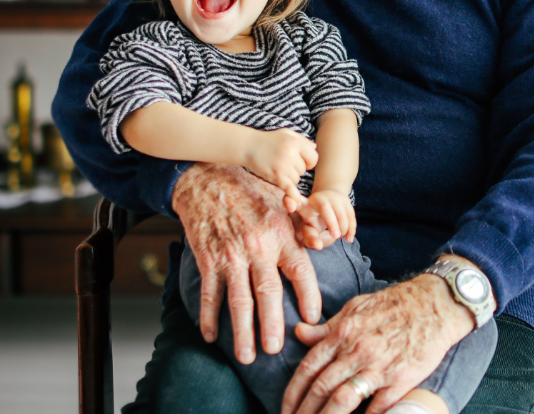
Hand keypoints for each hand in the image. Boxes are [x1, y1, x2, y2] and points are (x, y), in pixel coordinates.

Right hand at [172, 163, 322, 363]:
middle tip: (275, 350)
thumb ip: (304, 224)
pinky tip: (211, 336)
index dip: (308, 296)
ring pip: (238, 300)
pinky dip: (208, 317)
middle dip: (271, 325)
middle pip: (268, 293)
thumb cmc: (252, 192)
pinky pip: (210, 293)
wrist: (210, 178)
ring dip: (242, 331)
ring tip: (247, 356)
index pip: (300, 271)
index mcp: (281, 234)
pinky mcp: (208, 258)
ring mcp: (231, 254)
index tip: (312, 320)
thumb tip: (325, 239)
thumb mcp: (283, 203)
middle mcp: (258, 246)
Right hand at [242, 128, 317, 205]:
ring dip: (289, 178)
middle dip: (296, 169)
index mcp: (296, 142)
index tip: (301, 161)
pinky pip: (290, 189)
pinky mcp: (276, 176)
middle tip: (283, 163)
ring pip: (296, 180)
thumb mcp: (287, 134)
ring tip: (278, 168)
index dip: (308, 161)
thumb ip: (302, 140)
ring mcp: (284, 165)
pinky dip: (293, 196)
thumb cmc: (268, 140)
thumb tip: (314, 149)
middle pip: (304, 170)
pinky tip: (296, 201)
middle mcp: (291, 153)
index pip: (313, 158)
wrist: (248, 146)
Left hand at [281, 274, 474, 413]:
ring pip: (343, 400)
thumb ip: (327, 326)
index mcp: (343, 332)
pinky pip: (377, 407)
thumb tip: (299, 333)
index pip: (308, 368)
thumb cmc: (395, 304)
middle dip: (304, 413)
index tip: (285, 410)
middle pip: (321, 388)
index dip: (293, 394)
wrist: (435, 304)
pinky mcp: (401, 379)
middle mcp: (357, 350)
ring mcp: (379, 366)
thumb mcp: (355, 307)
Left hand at [295, 188, 356, 249]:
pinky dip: (351, 228)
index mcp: (305, 205)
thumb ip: (310, 238)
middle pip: (324, 208)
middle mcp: (318, 199)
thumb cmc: (315, 218)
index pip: (297, 203)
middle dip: (331, 223)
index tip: (290, 207)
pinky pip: (350, 214)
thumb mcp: (308, 226)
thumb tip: (318, 245)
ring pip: (339, 212)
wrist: (329, 197)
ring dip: (342, 227)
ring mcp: (333, 197)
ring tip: (339, 237)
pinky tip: (349, 238)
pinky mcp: (345, 200)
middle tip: (335, 237)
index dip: (290, 202)